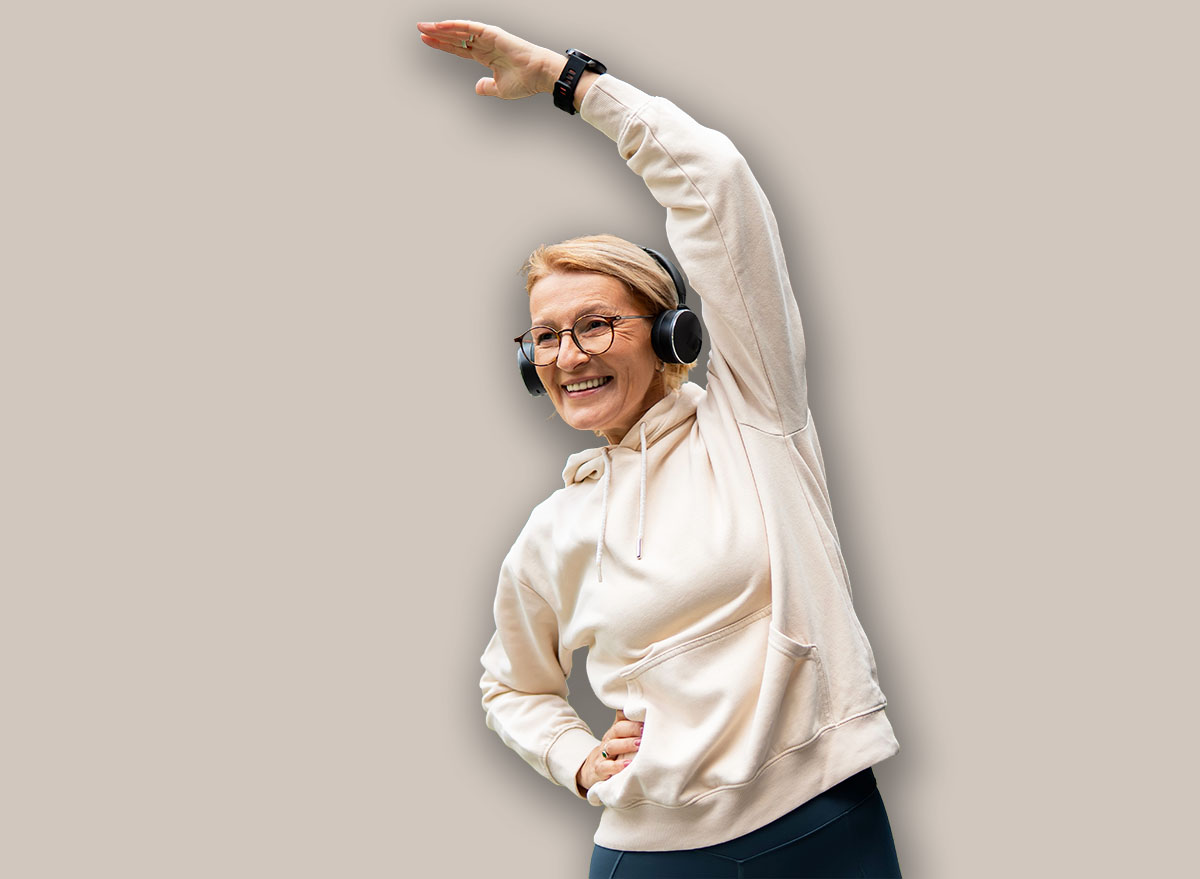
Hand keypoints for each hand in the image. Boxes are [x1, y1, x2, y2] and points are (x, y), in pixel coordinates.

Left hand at [416, 20, 564, 99]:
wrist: (539, 75)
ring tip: (424, 27)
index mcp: (485, 56)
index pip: (459, 48)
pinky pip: (469, 27)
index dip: (443, 45)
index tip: (427, 42)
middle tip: (420, 30)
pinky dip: (454, 25)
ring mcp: (487, 37)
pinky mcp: (492, 33)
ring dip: (441, 28)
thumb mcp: (500, 89)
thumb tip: (476, 87)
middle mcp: (484, 44)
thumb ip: (486, 87)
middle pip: (455, 37)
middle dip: (437, 34)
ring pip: (459, 30)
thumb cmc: (525, 81)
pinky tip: (440, 26)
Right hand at [576, 709, 642, 793]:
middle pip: (617, 730)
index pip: (621, 719)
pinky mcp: (600, 769)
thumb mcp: (619, 739)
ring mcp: (603, 754)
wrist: (591, 769)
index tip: (645, 714)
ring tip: (639, 744)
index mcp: (615, 731)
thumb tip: (646, 716)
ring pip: (612, 746)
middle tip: (645, 730)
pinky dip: (618, 766)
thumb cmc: (612, 753)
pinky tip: (628, 764)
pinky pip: (607, 766)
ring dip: (627, 744)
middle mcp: (608, 740)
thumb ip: (631, 728)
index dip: (631, 716)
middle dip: (632, 728)